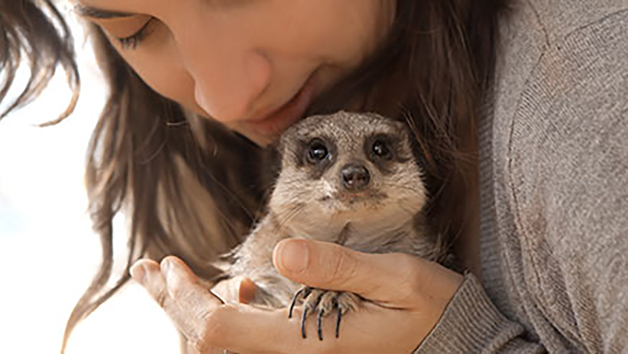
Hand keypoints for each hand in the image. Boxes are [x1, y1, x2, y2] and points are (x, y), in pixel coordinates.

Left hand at [130, 240, 462, 352]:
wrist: (454, 341)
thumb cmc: (430, 309)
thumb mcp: (396, 278)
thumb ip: (339, 267)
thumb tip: (280, 255)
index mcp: (309, 342)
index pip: (223, 330)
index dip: (187, 299)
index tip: (168, 264)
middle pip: (212, 342)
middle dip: (173, 304)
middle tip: (148, 269)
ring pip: (225, 344)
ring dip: (192, 310)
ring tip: (171, 277)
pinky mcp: (304, 348)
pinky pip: (249, 340)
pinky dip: (226, 314)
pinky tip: (234, 291)